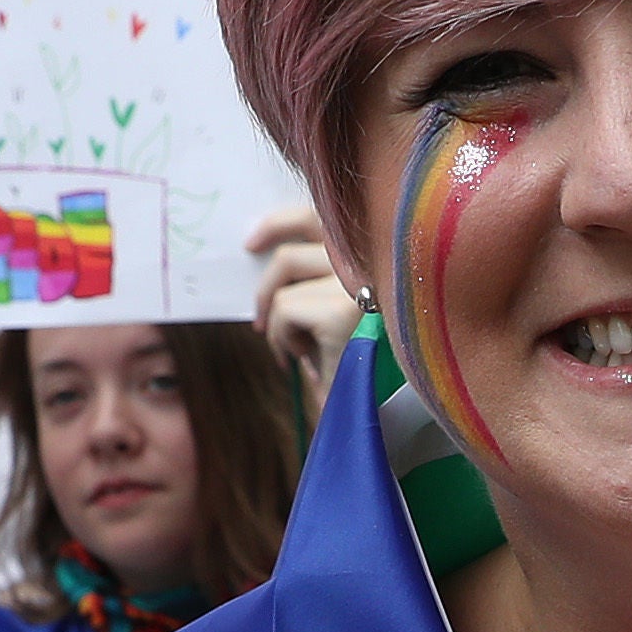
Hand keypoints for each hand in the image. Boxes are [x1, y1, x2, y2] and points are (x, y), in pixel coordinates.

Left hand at [246, 205, 363, 424]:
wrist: (380, 417)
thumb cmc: (368, 373)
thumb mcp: (343, 316)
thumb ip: (317, 282)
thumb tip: (268, 256)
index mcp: (379, 256)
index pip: (321, 214)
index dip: (280, 223)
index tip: (252, 243)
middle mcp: (375, 260)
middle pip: (302, 226)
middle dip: (269, 275)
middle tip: (259, 322)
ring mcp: (360, 282)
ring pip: (287, 279)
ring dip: (281, 324)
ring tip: (301, 357)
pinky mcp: (341, 311)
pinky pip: (284, 311)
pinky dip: (284, 341)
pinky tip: (310, 367)